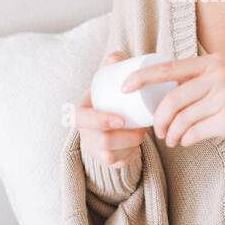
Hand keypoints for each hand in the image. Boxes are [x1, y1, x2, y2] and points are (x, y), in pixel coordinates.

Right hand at [76, 52, 150, 167]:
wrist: (108, 119)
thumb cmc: (110, 96)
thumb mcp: (108, 80)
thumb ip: (113, 64)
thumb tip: (117, 58)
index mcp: (80, 113)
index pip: (80, 120)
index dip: (99, 121)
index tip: (120, 120)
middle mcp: (83, 134)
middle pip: (101, 142)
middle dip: (126, 137)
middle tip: (143, 127)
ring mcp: (93, 150)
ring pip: (111, 156)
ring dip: (131, 146)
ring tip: (143, 133)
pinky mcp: (105, 162)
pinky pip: (118, 165)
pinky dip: (131, 156)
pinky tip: (137, 148)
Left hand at [119, 53, 224, 149]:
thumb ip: (205, 81)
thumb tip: (168, 93)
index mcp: (215, 62)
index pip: (168, 68)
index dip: (141, 78)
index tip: (124, 88)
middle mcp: (219, 75)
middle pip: (171, 99)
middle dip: (159, 118)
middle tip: (158, 131)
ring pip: (181, 118)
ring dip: (171, 133)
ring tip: (172, 141)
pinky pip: (195, 132)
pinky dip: (186, 140)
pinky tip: (187, 143)